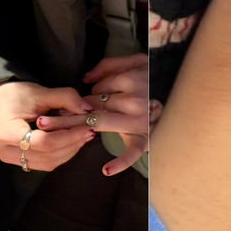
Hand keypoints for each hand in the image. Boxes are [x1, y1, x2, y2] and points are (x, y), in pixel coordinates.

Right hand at [0, 82, 95, 171]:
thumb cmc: (9, 93)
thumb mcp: (37, 92)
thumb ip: (64, 98)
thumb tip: (87, 109)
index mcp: (5, 132)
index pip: (44, 143)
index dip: (69, 137)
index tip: (86, 127)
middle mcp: (4, 151)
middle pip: (46, 156)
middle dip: (71, 145)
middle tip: (88, 132)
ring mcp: (7, 158)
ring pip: (45, 163)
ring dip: (66, 152)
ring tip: (81, 137)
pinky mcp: (13, 160)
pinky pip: (40, 163)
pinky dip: (57, 154)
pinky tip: (68, 143)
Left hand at [35, 54, 151, 175]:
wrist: (189, 94)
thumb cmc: (159, 76)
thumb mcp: (139, 60)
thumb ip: (111, 64)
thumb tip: (86, 77)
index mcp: (130, 80)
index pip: (96, 90)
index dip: (83, 97)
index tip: (71, 105)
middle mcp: (132, 101)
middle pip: (91, 108)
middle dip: (66, 114)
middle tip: (41, 121)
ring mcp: (139, 121)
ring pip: (100, 124)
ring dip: (74, 130)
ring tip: (51, 133)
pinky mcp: (146, 138)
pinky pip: (132, 152)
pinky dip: (120, 162)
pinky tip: (105, 170)